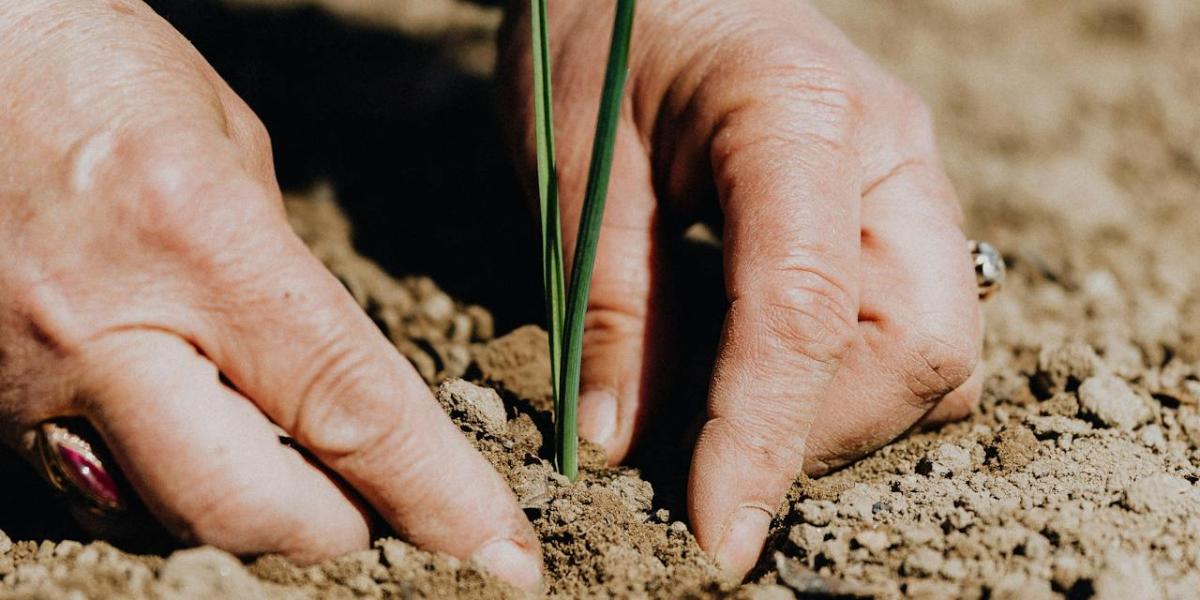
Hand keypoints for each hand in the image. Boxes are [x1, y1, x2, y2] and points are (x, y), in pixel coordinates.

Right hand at [0, 1, 540, 589]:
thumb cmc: (88, 65)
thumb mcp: (228, 144)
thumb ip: (282, 271)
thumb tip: (326, 369)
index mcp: (197, 241)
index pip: (348, 406)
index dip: (437, 494)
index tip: (502, 551)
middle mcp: (102, 331)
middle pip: (247, 508)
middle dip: (336, 528)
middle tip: (377, 506)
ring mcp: (22, 383)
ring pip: (163, 518)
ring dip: (250, 512)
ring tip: (290, 467)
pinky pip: (93, 492)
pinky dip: (165, 487)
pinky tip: (196, 437)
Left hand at [500, 0, 980, 577]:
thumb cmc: (597, 31)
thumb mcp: (576, 163)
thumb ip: (612, 305)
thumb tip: (624, 447)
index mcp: (797, 115)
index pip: (807, 311)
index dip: (765, 439)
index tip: (718, 534)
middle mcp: (888, 150)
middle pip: (920, 346)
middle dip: (820, 432)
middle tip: (707, 458)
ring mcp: (906, 177)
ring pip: (933, 348)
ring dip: (838, 413)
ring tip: (724, 409)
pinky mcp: (893, 206)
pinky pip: (912, 325)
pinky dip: (845, 377)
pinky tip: (758, 365)